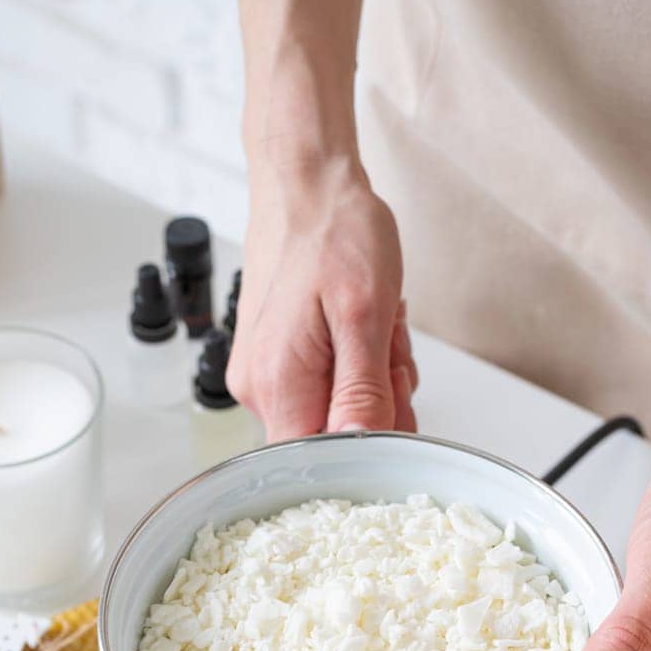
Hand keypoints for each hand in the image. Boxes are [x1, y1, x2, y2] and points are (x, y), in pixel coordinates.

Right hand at [227, 158, 417, 439]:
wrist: (305, 184)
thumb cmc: (334, 232)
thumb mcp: (366, 314)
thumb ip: (363, 391)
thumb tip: (364, 447)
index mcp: (279, 386)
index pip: (322, 466)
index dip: (367, 447)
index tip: (390, 403)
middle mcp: (260, 392)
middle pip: (334, 441)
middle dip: (378, 401)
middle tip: (386, 345)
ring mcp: (265, 380)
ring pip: (337, 413)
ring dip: (371, 377)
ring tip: (374, 323)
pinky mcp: (275, 366)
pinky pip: (327, 388)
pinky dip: (354, 364)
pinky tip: (360, 327)